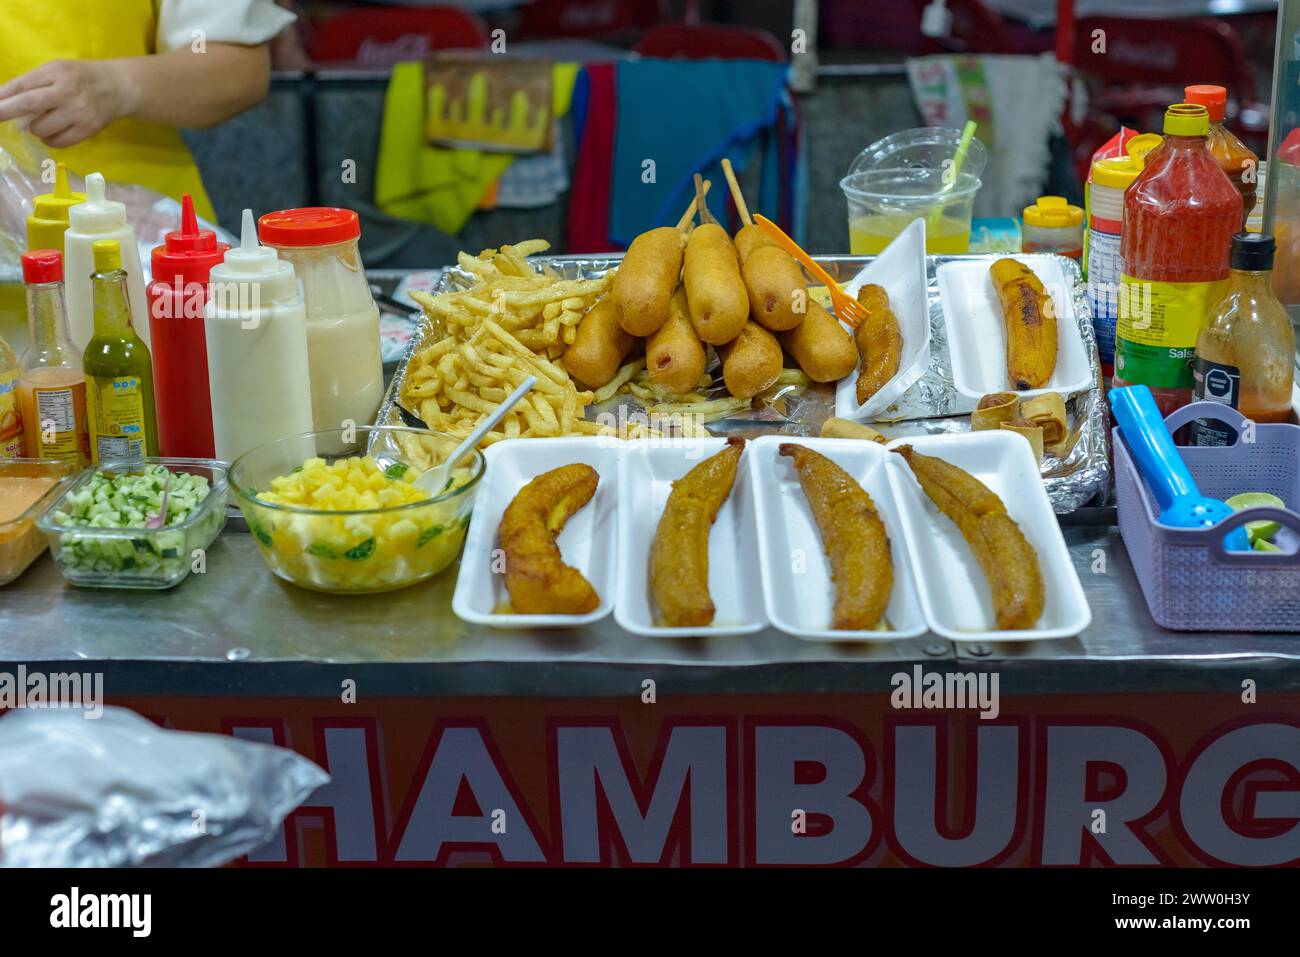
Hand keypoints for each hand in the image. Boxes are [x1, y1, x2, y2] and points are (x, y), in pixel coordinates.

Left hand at [0, 59, 132, 147]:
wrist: (118, 88)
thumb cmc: (81, 77)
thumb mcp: (57, 70)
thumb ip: (34, 83)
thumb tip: (5, 101)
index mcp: (57, 72)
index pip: (23, 85)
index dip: (3, 96)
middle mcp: (67, 92)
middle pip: (28, 105)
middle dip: (6, 112)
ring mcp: (79, 113)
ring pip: (42, 129)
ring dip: (34, 128)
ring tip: (42, 122)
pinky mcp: (88, 130)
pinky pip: (58, 142)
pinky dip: (49, 139)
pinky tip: (52, 133)